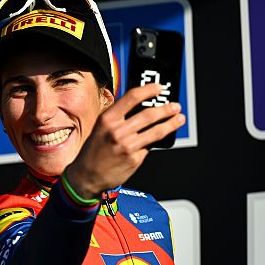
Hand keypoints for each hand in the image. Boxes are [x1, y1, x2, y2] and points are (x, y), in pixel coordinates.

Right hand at [64, 83, 184, 198]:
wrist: (86, 176)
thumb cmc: (93, 152)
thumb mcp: (100, 129)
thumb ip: (118, 118)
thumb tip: (143, 108)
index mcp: (107, 119)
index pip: (132, 97)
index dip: (149, 90)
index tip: (159, 88)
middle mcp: (117, 131)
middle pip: (149, 114)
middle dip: (166, 109)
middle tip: (175, 106)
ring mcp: (127, 146)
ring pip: (156, 131)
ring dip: (171, 124)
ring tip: (179, 119)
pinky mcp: (134, 159)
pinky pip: (150, 147)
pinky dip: (156, 141)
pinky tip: (161, 138)